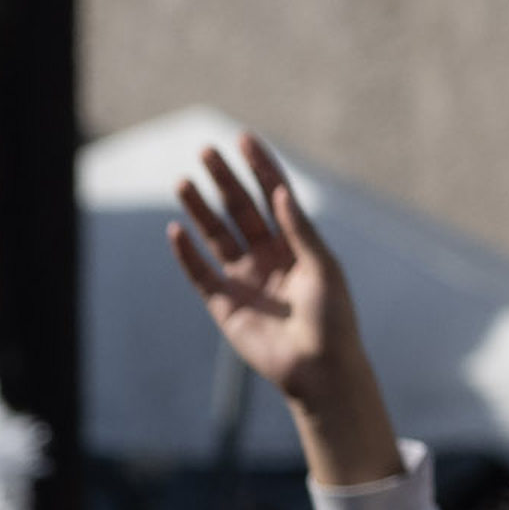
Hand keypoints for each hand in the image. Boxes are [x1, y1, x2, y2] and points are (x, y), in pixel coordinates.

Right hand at [164, 136, 391, 466]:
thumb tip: (280, 192)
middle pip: (241, 209)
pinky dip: (186, 254)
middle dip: (224, 180)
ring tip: (182, 181)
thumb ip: (300, 230)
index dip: (260, 167)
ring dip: (200, 209)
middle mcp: (268, 256)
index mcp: (296, 244)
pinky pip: (200, 273)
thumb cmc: (333, 319)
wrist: (320, 370)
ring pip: (217, 235)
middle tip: (207, 152)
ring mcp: (245, 278)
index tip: (244, 139)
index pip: (274, 196)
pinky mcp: (225, 304)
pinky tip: (176, 230)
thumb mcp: (324, 268)